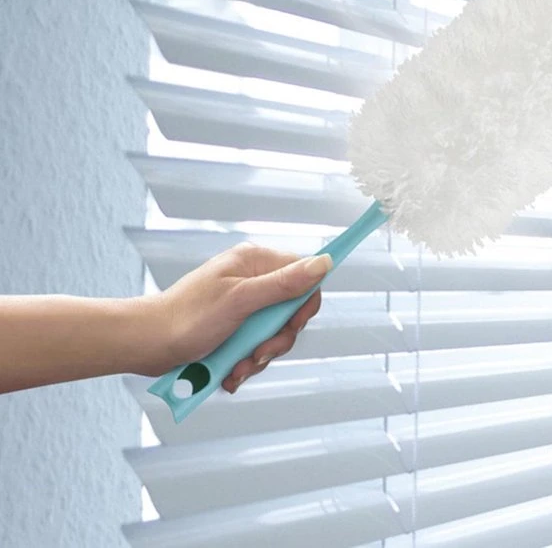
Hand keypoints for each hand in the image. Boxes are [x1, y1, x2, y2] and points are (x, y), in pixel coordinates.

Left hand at [138, 243, 331, 392]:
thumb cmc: (185, 318)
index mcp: (255, 262)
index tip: (289, 325)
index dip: (303, 304)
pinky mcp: (233, 326)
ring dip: (258, 356)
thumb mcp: (241, 300)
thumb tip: (324, 262)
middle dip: (275, 340)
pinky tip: (229, 371)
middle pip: (290, 310)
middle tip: (257, 353)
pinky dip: (245, 362)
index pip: (304, 275)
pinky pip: (255, 344)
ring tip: (236, 367)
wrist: (145, 344)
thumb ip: (284, 283)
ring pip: (273, 333)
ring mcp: (243, 304)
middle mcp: (252, 279)